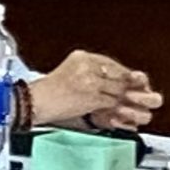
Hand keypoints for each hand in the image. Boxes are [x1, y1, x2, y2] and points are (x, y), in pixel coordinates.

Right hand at [32, 50, 162, 128]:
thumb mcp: (70, 75)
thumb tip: (120, 82)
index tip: (132, 82)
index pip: (111, 63)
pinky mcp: (91, 95)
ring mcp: (89, 79)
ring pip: (117, 89)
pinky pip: (110, 101)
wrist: (33, 103)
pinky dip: (113, 108)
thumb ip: (93, 75)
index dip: (123, 75)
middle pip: (118, 75)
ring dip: (122, 100)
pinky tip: (110, 112)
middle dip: (127, 87)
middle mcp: (86, 64)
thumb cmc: (48, 93)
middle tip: (136, 95)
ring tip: (124, 106)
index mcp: (81, 57)